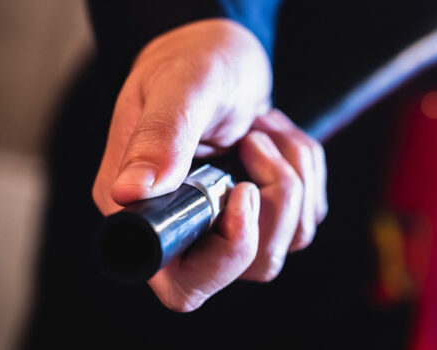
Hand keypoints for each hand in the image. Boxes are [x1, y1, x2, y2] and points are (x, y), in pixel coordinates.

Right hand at [92, 19, 326, 311]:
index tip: (242, 191)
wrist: (223, 51)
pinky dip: (305, 170)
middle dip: (275, 206)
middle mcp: (185, 227)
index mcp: (143, 211)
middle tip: (256, 143)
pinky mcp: (267, 213)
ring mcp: (230, 225)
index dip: (225, 255)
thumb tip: (129, 194)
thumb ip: (160, 137)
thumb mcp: (181, 86)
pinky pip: (307, 216)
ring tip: (261, 131)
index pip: (183, 283)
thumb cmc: (193, 61)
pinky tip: (276, 137)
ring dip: (291, 178)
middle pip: (251, 268)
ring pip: (289, 243)